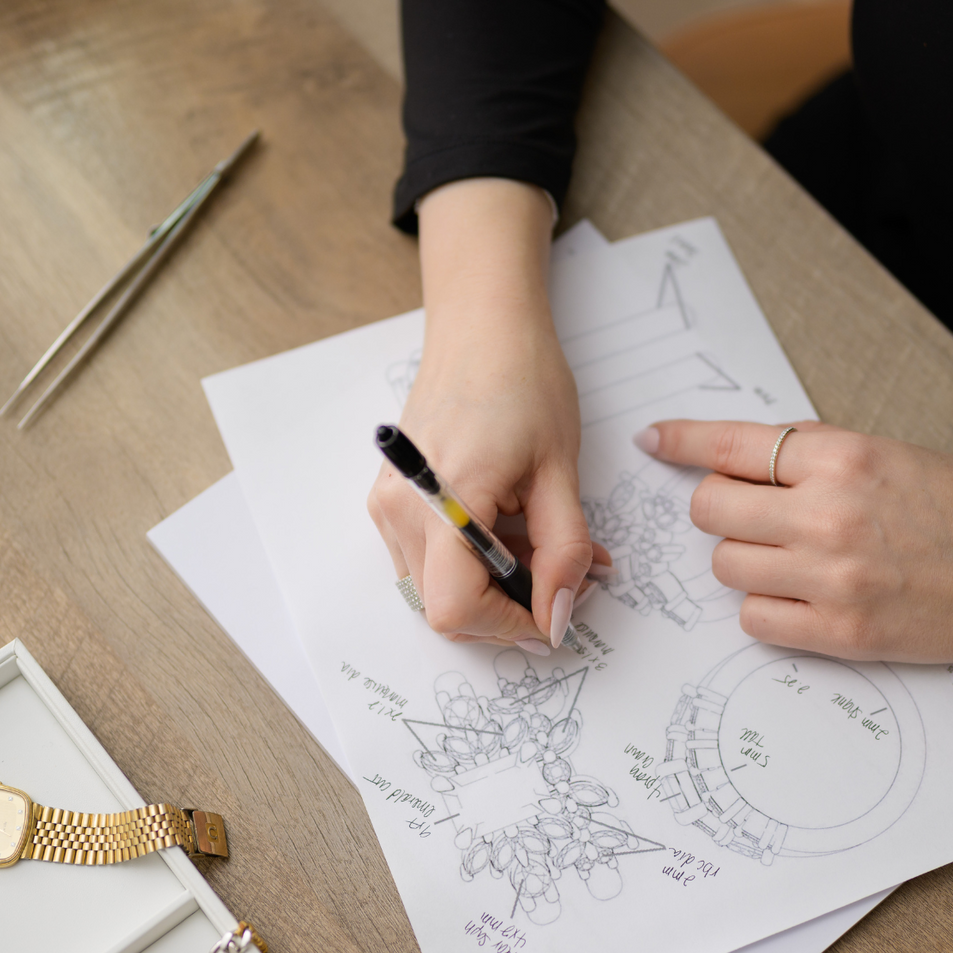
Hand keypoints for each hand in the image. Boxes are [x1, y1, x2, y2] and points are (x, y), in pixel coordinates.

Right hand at [368, 179, 603, 650]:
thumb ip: (564, 551)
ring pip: (438, 588)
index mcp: (442, 502)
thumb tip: (558, 615)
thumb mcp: (559, 472)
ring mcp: (387, 506)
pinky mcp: (391, 499)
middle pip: (445, 609)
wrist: (482, 326)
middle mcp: (398, 511)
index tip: (555, 613)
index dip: (510, 625)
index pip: (457, 609)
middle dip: (508, 608)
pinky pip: (430, 559)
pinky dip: (474, 563)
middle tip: (564, 579)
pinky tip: (515, 531)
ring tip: (547, 548)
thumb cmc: (523, 382)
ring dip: (495, 587)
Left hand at [637, 418, 952, 668]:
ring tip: (792, 557)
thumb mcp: (893, 452)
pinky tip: (799, 596)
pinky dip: (764, 607)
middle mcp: (827, 514)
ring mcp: (829, 578)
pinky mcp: (839, 632)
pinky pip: (753, 619)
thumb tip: (746, 459)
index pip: (732, 445)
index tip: (655, 442)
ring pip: (725, 565)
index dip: (682, 441)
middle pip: (711, 510)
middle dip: (721, 508)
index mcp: (842, 457)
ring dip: (744, 559)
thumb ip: (817, 454)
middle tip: (751, 513)